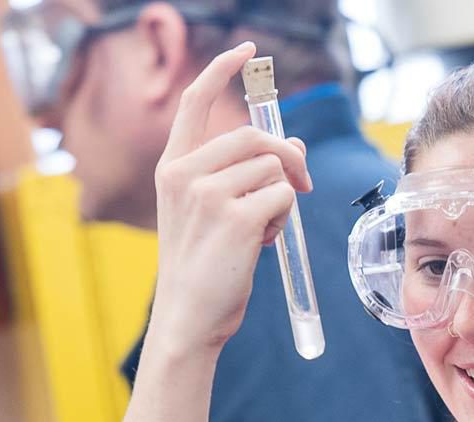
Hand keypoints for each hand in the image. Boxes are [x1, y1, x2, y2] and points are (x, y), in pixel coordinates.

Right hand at [147, 42, 313, 353]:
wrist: (189, 318)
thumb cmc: (204, 265)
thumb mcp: (215, 210)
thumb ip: (245, 173)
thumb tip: (295, 146)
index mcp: (172, 167)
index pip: (195, 102)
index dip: (221, 69)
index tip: (248, 52)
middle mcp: (184, 174)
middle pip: (256, 136)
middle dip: (289, 157)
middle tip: (301, 184)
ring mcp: (207, 194)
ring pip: (275, 169)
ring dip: (282, 197)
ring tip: (259, 229)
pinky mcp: (236, 217)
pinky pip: (284, 196)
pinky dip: (283, 219)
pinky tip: (261, 243)